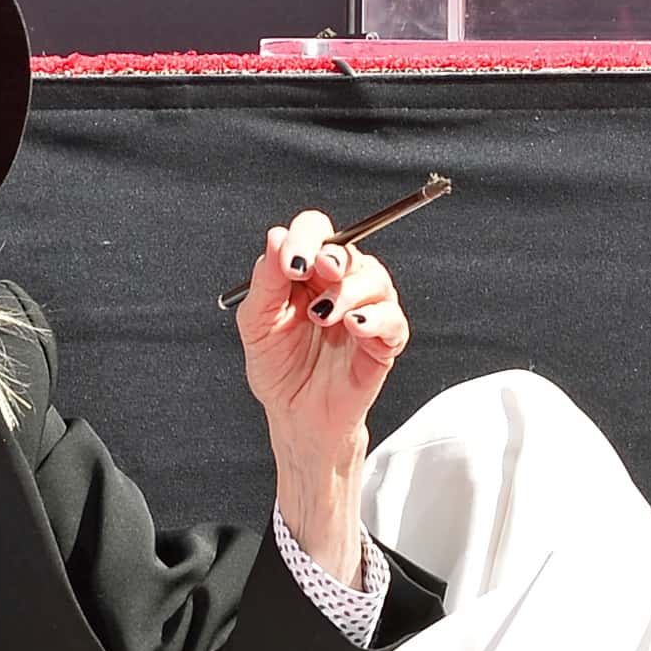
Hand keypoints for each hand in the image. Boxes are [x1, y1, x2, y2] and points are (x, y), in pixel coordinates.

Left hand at [237, 211, 409, 578]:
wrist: (296, 417)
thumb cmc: (278, 368)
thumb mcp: (257, 323)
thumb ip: (266, 281)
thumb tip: (278, 237)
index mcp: (308, 274)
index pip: (316, 232)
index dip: (306, 237)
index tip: (290, 262)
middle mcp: (341, 285)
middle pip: (349, 250)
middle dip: (332, 257)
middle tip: (316, 271)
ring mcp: (366, 311)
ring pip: (375, 278)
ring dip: (348, 291)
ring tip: (323, 316)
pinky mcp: (384, 342)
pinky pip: (392, 319)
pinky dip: (374, 318)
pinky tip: (353, 327)